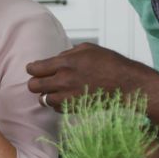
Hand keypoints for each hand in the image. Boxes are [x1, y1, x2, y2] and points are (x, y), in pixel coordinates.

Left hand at [25, 43, 152, 110]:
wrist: (126, 84)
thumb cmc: (110, 63)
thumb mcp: (88, 49)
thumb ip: (67, 53)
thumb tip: (56, 59)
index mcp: (65, 62)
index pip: (35, 68)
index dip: (32, 69)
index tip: (34, 69)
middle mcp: (63, 80)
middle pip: (33, 86)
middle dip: (35, 83)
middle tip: (41, 81)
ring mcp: (68, 96)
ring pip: (43, 100)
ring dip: (46, 95)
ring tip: (55, 90)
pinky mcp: (75, 108)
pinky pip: (56, 108)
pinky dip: (58, 104)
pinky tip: (66, 97)